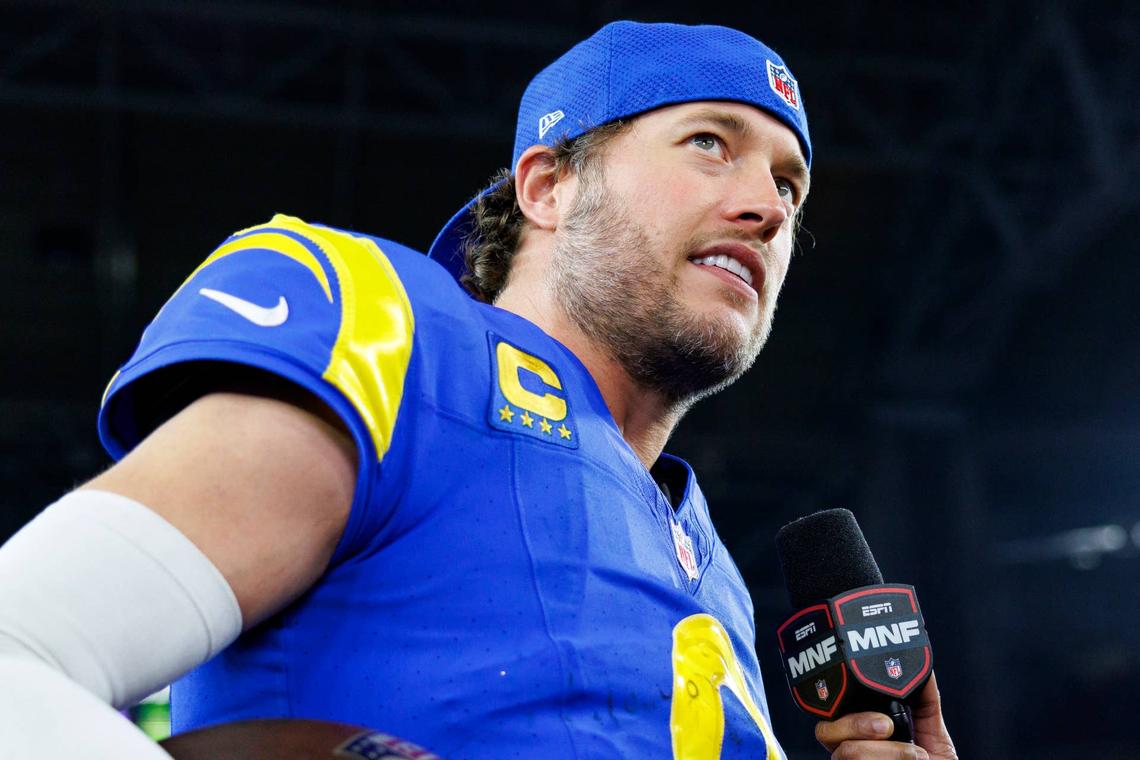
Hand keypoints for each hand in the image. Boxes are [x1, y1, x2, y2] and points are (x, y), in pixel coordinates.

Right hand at [813, 672, 957, 758]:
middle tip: (887, 726)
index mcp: (862, 731)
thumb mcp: (933, 732)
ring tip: (916, 754)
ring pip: (846, 752)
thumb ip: (925, 700)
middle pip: (825, 730)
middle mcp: (852, 749)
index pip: (833, 709)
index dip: (841, 696)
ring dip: (887, 751)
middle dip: (855, 722)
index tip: (868, 687)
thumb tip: (921, 666)